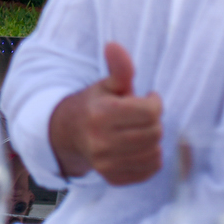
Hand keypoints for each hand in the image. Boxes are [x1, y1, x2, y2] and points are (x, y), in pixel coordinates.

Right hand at [60, 43, 163, 185]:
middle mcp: (101, 141)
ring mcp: (106, 163)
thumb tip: (114, 45)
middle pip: (154, 132)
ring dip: (153, 140)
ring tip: (140, 130)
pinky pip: (150, 170)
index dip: (154, 102)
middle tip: (143, 116)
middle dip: (153, 121)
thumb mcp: (105, 85)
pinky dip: (151, 158)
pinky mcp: (113, 178)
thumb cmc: (94, 105)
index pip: (150, 111)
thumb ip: (118, 68)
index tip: (147, 98)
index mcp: (101, 114)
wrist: (68, 134)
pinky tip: (139, 147)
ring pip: (155, 153)